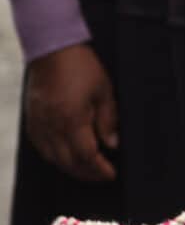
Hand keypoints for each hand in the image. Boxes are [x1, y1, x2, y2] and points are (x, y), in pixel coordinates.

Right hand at [24, 43, 117, 181]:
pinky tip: (65, 157)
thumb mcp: (105, 91)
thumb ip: (109, 121)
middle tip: (102, 176)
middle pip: (68, 163)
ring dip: (70, 168)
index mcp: (71, 119)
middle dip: (87, 174)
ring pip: (52, 158)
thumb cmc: (80, 66)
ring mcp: (39, 123)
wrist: (52, 48)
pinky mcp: (32, 119)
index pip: (86, 156)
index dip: (99, 169)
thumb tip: (112, 145)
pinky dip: (54, 157)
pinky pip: (40, 147)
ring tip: (87, 170)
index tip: (111, 174)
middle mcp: (52, 125)